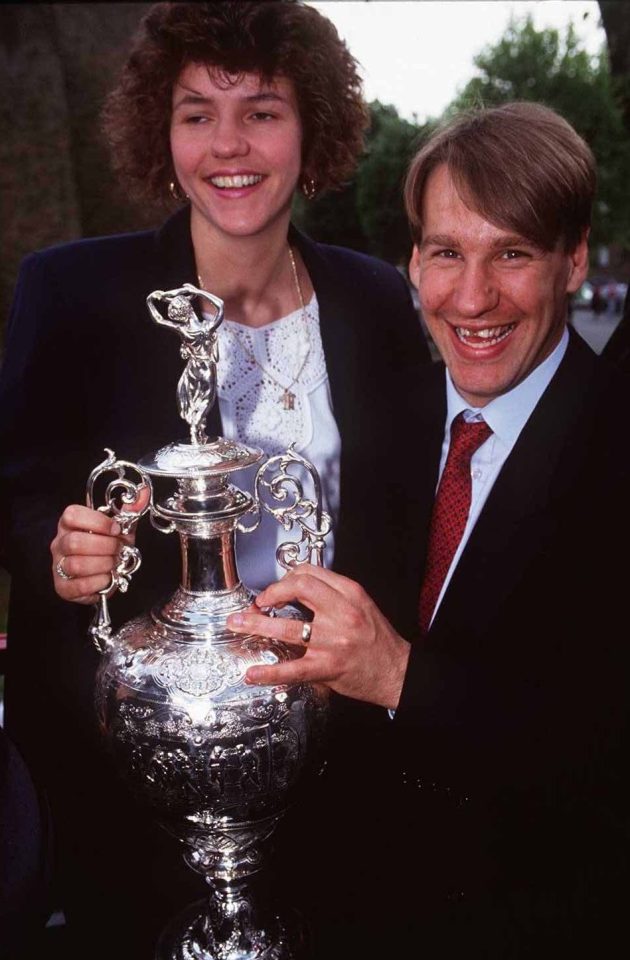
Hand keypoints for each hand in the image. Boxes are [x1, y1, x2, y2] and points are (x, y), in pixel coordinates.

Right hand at [50, 488, 148, 603]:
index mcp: (70, 524)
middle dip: (105, 547)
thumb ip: (130, 511)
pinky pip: (78, 585)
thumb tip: (143, 491)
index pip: (73, 515)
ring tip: (114, 564)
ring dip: (103, 565)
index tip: (117, 529)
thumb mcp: (120, 528)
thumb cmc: (107, 548)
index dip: (98, 522)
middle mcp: (60, 543)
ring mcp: (58, 565)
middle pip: (75, 542)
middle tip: (118, 550)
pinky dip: (98, 583)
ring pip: (76, 564)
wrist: (102, 575)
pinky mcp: (62, 587)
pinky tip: (106, 578)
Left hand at [226, 566, 410, 709]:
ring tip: (238, 624)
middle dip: (270, 593)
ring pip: (287, 628)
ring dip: (256, 625)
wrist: (398, 672)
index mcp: (350, 595)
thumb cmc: (379, 640)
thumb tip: (297, 586)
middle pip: (298, 589)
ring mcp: (333, 642)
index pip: (311, 573)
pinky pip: (292, 669)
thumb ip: (333, 594)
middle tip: (257, 602)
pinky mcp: (327, 668)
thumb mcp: (362, 605)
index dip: (286, 578)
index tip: (276, 588)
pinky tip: (253, 673)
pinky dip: (269, 672)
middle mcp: (342, 614)